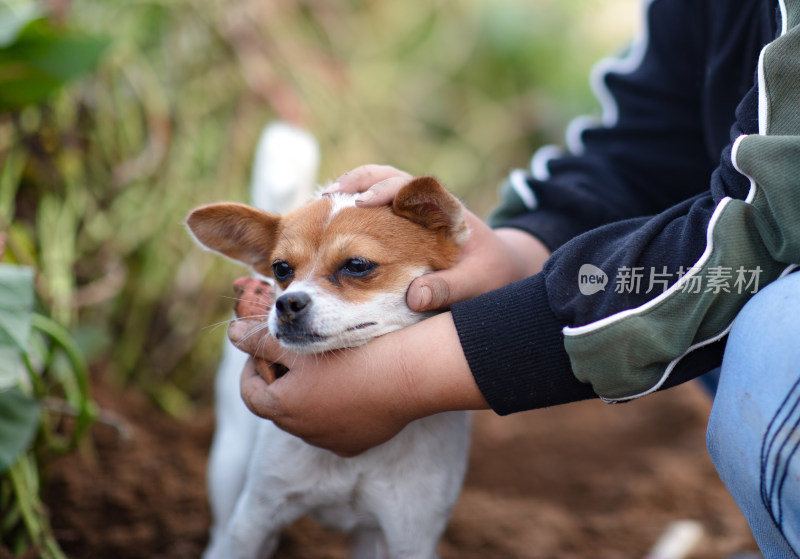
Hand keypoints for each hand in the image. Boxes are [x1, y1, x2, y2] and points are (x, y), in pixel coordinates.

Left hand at [229, 312, 486, 456]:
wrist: (408, 375)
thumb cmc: (354, 353)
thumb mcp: (302, 342)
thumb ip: (263, 339)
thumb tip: (232, 333)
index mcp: (283, 407)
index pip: (250, 392)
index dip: (251, 368)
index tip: (263, 350)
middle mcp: (302, 431)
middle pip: (278, 406)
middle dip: (281, 380)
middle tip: (295, 354)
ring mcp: (330, 441)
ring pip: (307, 418)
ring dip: (307, 396)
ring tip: (324, 368)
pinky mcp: (356, 444)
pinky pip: (335, 427)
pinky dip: (334, 409)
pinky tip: (350, 386)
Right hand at [327, 165, 550, 310]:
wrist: (499, 266)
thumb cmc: (491, 273)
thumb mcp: (477, 283)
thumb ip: (449, 289)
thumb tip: (415, 297)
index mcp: (447, 209)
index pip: (415, 186)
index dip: (387, 190)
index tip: (363, 203)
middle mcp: (425, 202)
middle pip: (385, 176)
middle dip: (356, 184)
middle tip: (327, 199)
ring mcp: (408, 207)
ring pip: (373, 184)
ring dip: (346, 192)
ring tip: (318, 206)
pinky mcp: (396, 219)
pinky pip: (368, 206)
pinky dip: (346, 207)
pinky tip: (325, 221)